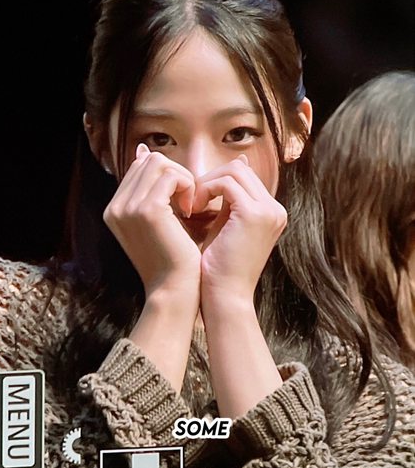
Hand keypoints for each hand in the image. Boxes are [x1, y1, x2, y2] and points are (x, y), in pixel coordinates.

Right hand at [103, 144, 200, 305]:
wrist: (175, 291)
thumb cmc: (173, 258)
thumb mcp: (158, 219)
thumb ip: (150, 188)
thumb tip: (143, 150)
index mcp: (114, 209)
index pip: (140, 167)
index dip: (167, 176)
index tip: (181, 200)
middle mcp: (115, 207)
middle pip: (149, 160)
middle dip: (175, 174)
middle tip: (188, 201)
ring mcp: (128, 207)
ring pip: (160, 162)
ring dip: (183, 178)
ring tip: (190, 205)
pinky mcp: (147, 209)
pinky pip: (172, 175)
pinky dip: (188, 186)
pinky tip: (192, 209)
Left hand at [194, 155, 286, 305]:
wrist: (224, 298)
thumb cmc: (218, 268)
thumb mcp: (224, 226)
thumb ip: (226, 200)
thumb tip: (220, 174)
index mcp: (271, 211)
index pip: (244, 175)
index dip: (216, 180)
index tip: (196, 198)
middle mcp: (275, 209)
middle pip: (240, 168)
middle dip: (210, 178)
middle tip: (191, 200)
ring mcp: (268, 211)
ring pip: (233, 170)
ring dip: (206, 183)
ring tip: (192, 206)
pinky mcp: (254, 214)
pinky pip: (226, 183)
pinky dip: (206, 190)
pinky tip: (194, 209)